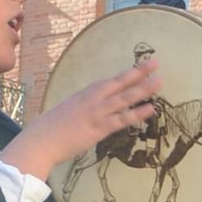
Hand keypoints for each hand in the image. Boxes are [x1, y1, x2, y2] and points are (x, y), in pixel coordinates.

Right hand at [0, 58, 161, 178]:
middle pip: (121, 82)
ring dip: (143, 89)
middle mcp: (93, 99)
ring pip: (125, 98)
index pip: (112, 81)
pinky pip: (122, 119)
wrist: (41, 139)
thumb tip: (94, 110)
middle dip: (140, 72)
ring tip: (160, 81)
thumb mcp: (69, 111)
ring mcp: (97, 112)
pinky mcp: (99, 128)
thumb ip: (84, 108)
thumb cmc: (51, 127)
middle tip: (156, 63)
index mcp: (86, 94)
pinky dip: (137, 113)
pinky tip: (151, 109)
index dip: (128, 73)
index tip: (142, 65)